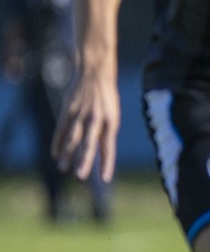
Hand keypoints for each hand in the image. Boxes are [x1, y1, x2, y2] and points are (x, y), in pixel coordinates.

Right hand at [54, 68, 119, 183]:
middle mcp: (97, 119)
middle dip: (85, 161)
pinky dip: (58, 141)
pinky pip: (62, 128)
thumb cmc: (107, 97)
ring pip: (73, 138)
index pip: (109, 147)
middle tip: (80, 176)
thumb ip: (105, 132)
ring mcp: (81, 114)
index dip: (107, 163)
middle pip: (90, 144)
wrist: (96, 72)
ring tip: (63, 168)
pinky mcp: (69, 109)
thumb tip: (99, 153)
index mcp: (112, 121)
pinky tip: (55, 154)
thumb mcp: (113, 114)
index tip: (105, 179)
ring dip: (67, 154)